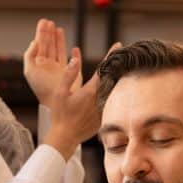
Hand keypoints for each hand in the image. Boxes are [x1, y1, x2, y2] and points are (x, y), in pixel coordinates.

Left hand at [23, 19, 80, 106]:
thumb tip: (34, 42)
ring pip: (59, 50)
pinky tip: (74, 49)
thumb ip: (30, 55)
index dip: (41, 33)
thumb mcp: (30, 71)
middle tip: (49, 22)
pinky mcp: (71, 74)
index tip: (43, 22)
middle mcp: (49, 66)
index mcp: (39, 65)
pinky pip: (73, 61)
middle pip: (49, 46)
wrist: (56, 101)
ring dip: (59, 40)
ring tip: (58, 29)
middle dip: (49, 33)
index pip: (40, 45)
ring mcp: (60, 69)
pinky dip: (74, 55)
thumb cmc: (42, 89)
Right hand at [39, 40, 120, 158]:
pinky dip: (112, 94)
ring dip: (116, 80)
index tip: (118, 45)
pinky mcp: (104, 117)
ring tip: (121, 70)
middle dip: (117, 66)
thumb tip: (75, 59)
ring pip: (112, 90)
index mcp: (90, 91)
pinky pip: (110, 102)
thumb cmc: (59, 115)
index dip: (111, 55)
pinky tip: (113, 90)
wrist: (65, 137)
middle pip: (112, 78)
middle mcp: (100, 99)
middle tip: (122, 56)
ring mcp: (103, 108)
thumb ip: (68, 75)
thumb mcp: (60, 93)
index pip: (103, 69)